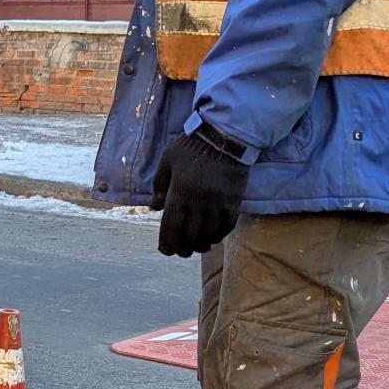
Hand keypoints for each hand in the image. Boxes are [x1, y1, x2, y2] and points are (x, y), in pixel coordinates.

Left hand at [151, 132, 249, 258]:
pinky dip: (217, 236)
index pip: (171, 225)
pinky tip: (211, 238)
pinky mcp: (234, 202)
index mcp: (180, 190)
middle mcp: (199, 200)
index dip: (167, 242)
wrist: (226, 137)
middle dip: (182, 248)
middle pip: (189, 235)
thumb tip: (154, 209)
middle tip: (180, 252)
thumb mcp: (168, 160)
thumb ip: (159, 185)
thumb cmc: (191, 146)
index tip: (165, 250)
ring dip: (200, 244)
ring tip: (195, 248)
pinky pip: (225, 227)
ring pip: (208, 234)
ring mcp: (218, 203)